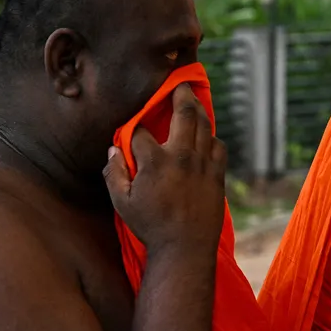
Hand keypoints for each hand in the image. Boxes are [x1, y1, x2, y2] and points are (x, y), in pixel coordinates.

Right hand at [103, 83, 225, 256]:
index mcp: (155, 161)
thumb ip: (114, 173)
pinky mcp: (218, 172)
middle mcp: (182, 155)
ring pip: (205, 125)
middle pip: (183, 114)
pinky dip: (211, 136)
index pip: (141, 131)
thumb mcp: (121, 203)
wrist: (185, 246)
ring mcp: (203, 162)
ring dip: (199, 110)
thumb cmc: (149, 225)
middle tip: (180, 83)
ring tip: (193, 101)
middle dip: (181, 95)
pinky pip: (218, 145)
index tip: (131, 127)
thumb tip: (113, 150)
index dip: (134, 127)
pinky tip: (206, 134)